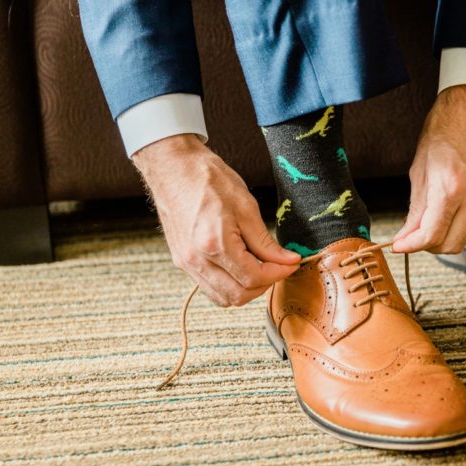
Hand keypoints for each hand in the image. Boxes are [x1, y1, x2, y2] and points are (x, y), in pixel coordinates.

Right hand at [133, 134, 299, 306]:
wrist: (173, 168)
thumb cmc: (208, 179)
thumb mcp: (246, 206)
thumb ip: (265, 241)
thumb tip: (287, 260)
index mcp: (214, 244)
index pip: (253, 278)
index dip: (278, 273)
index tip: (292, 263)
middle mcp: (196, 260)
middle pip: (238, 296)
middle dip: (264, 285)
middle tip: (279, 266)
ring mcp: (186, 263)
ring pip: (222, 298)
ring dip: (246, 289)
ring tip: (261, 267)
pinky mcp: (181, 261)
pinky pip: (209, 287)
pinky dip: (229, 285)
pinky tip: (240, 266)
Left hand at [392, 85, 465, 253]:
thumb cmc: (445, 129)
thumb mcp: (420, 169)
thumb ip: (415, 208)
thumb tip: (406, 236)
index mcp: (450, 187)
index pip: (431, 235)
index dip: (411, 246)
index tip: (399, 245)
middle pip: (450, 245)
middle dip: (428, 245)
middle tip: (413, 235)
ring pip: (464, 237)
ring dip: (444, 235)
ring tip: (429, 218)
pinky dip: (458, 223)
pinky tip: (448, 207)